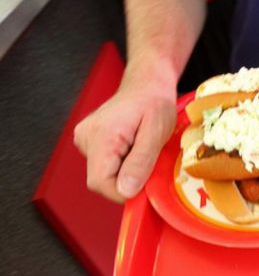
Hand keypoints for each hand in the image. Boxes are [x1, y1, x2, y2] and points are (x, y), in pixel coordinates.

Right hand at [74, 85, 176, 201]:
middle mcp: (86, 138)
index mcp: (101, 135)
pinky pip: (104, 165)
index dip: (125, 191)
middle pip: (101, 181)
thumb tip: (126, 190)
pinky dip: (121, 164)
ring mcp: (84, 139)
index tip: (146, 183)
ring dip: (126, 171)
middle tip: (148, 160)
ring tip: (140, 149)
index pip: (100, 183)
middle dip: (128, 180)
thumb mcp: (156, 132)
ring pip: (104, 174)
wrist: (146, 84)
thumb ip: (141, 162)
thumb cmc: (154, 102)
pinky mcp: (89, 141)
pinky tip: (132, 147)